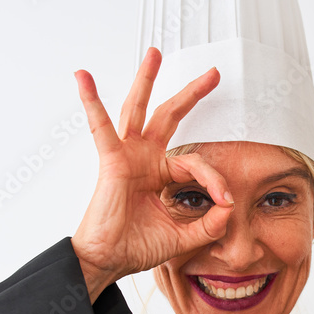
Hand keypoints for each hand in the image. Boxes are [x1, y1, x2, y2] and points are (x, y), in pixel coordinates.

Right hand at [71, 47, 234, 301]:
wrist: (109, 261)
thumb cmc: (138, 247)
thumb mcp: (185, 235)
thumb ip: (210, 223)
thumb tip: (229, 207)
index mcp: (161, 174)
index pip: (196, 163)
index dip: (215, 179)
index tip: (225, 200)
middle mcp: (144, 160)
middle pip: (169, 117)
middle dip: (192, 94)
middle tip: (213, 74)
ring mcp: (127, 157)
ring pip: (139, 109)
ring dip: (147, 80)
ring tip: (155, 53)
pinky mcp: (111, 161)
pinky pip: (100, 127)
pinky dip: (91, 101)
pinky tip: (83, 77)